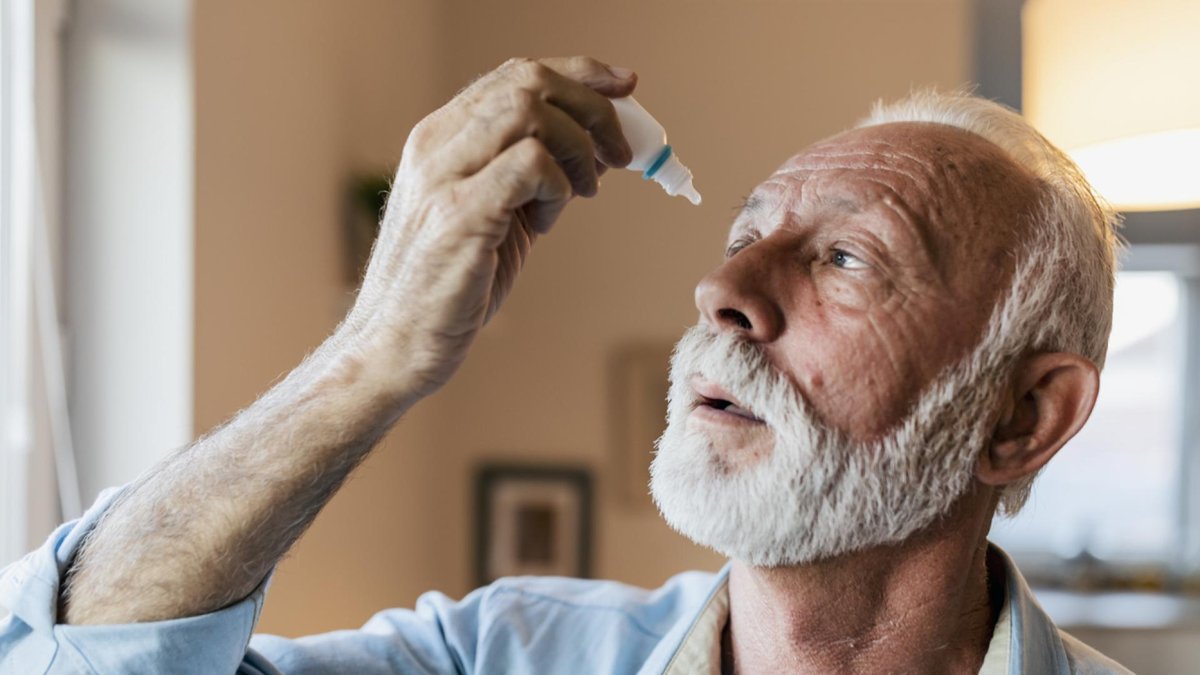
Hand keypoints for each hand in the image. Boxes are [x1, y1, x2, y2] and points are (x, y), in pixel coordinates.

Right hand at [342, 56, 635, 403]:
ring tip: (582, 194)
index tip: (627, 86)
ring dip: (576, 148)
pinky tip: (546, 224)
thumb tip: (603, 147)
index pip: (517, 72)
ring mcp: (443, 175)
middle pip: (529, 80)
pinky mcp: (458, 214)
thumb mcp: (501, 214)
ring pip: (529, 110)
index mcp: (442, 136)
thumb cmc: (450, 286)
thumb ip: (539, 175)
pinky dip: (558, 186)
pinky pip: (529, 164)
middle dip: (592, 108)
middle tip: (621, 153)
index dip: (581, 73)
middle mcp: (437, 143)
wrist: (394, 345)